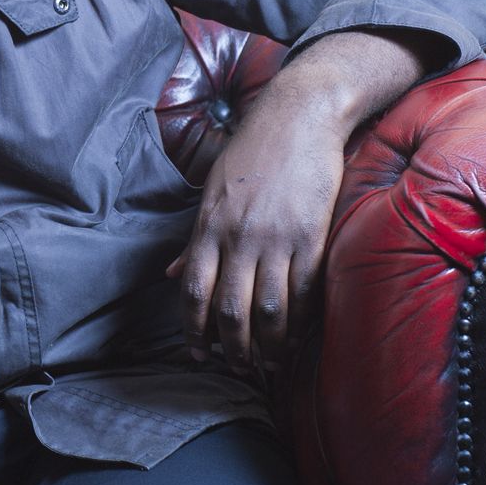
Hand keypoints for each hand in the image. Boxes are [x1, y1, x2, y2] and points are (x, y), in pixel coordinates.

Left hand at [166, 111, 345, 377]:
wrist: (299, 115)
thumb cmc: (252, 152)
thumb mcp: (212, 192)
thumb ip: (195, 239)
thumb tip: (173, 276)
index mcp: (209, 226)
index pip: (194, 292)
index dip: (194, 330)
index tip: (198, 354)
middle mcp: (239, 236)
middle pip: (230, 309)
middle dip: (233, 347)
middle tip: (239, 369)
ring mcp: (276, 238)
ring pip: (269, 308)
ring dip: (269, 344)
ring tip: (270, 363)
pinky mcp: (312, 235)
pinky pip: (304, 289)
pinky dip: (301, 319)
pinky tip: (299, 334)